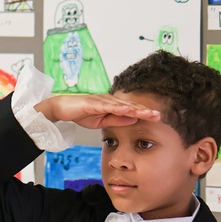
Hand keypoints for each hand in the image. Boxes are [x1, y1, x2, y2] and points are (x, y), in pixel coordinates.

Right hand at [35, 93, 160, 129]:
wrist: (61, 108)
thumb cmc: (81, 113)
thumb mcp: (102, 122)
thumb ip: (117, 120)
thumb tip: (134, 120)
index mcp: (113, 106)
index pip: (132, 110)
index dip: (144, 113)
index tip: (157, 118)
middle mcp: (110, 100)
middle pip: (130, 106)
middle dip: (145, 110)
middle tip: (159, 115)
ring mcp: (101, 100)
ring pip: (121, 105)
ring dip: (135, 109)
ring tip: (147, 113)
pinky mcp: (92, 102)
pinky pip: (107, 105)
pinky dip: (118, 107)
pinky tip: (127, 110)